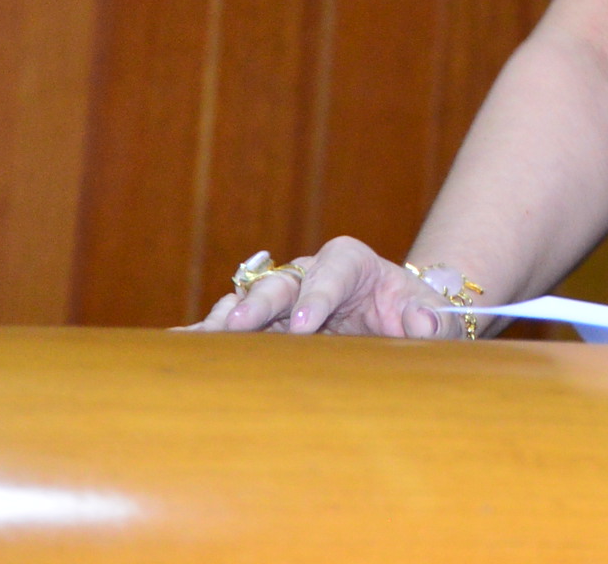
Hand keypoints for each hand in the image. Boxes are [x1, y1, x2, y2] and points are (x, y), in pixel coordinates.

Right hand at [178, 235, 480, 339]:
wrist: (387, 314)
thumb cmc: (407, 308)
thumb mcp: (426, 309)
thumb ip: (431, 316)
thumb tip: (424, 322)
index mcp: (348, 261)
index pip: (332, 270)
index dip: (318, 294)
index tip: (305, 323)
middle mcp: (305, 273)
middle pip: (280, 282)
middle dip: (259, 304)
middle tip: (241, 327)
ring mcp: (278, 297)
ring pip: (246, 301)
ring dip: (225, 321)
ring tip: (202, 343)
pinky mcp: (260, 322)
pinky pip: (228, 325)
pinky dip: (203, 335)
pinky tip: (176, 346)